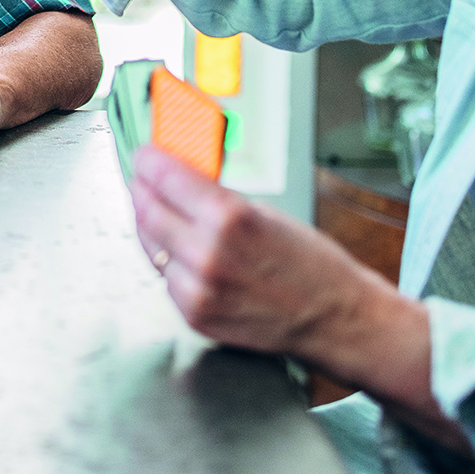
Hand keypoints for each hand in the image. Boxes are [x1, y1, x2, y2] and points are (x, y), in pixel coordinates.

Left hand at [128, 146, 388, 357]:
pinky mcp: (195, 316)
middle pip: (148, 210)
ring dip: (150, 225)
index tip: (144, 155)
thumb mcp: (265, 212)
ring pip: (151, 246)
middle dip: (141, 190)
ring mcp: (198, 289)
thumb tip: (179, 179)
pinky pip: (166, 278)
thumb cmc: (310, 264)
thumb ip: (216, 198)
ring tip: (155, 211)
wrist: (334, 318)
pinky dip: (168, 261)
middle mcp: (207, 254)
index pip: (166, 177)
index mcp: (229, 218)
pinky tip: (178, 250)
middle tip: (140, 180)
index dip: (149, 162)